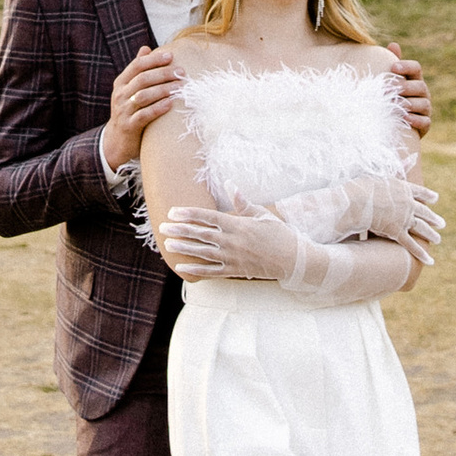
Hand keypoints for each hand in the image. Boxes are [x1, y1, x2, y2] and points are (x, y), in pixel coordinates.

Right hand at [101, 43, 179, 168]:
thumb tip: (146, 48)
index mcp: (121, 83)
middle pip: (142, 79)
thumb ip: (137, 70)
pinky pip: (144, 115)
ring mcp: (123, 111)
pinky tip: (170, 104)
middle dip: (163, 74)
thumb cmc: (129, 110)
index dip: (154, 59)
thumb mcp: (129, 89)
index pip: (137, 65)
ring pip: (143, 96)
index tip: (171, 56)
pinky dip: (158, 108)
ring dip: (163, 90)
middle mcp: (120, 95)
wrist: (117, 141)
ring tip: (180, 87)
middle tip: (181, 72)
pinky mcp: (129, 126)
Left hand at [157, 202, 301, 283]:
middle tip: (162, 228)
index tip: (173, 212)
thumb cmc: (279, 234)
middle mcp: (233, 241)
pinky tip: (182, 268)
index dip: (189, 214)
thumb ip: (242, 202)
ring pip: (203, 253)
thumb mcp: (262, 215)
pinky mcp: (235, 271)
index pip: (208, 217)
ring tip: (168, 244)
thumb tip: (230, 184)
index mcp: (238, 224)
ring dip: (184, 249)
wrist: (294, 260)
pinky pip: (212, 271)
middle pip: (201, 234)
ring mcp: (233, 258)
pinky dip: (196, 270)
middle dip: (180, 230)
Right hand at [356, 176, 446, 262]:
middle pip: (424, 212)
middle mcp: (408, 204)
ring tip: (438, 239)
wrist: (358, 201)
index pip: (419, 192)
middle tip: (442, 223)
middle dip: (433, 218)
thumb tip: (406, 160)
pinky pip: (411, 244)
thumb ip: (394, 171)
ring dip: (431, 234)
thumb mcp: (379, 174)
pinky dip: (421, 253)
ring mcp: (404, 218)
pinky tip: (430, 260)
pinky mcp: (397, 232)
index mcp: (403, 188)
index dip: (428, 196)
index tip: (435, 199)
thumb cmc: (362, 186)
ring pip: (421, 228)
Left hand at [389, 50, 432, 136]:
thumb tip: (393, 44)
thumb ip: (392, 63)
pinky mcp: (425, 124)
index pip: (416, 68)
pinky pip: (425, 121)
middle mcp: (423, 92)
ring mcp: (425, 108)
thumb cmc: (391, 96)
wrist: (394, 122)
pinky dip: (416, 120)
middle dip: (404, 87)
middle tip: (386, 89)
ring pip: (423, 104)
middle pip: (420, 86)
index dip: (407, 66)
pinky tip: (405, 118)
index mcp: (414, 79)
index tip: (393, 67)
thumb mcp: (391, 80)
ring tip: (395, 104)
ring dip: (409, 103)